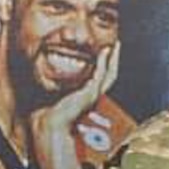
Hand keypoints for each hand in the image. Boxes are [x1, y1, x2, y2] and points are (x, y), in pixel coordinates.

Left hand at [28, 42, 118, 168]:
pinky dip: (103, 63)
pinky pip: (100, 75)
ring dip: (113, 59)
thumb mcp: (59, 95)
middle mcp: (93, 95)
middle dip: (114, 59)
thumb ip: (62, 86)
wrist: (51, 123)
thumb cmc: (52, 112)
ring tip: (115, 46)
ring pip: (109, 74)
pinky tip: (103, 53)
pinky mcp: (90, 93)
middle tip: (117, 45)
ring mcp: (93, 95)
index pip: (102, 78)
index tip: (106, 51)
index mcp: (88, 96)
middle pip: (110, 75)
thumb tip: (53, 77)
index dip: (106, 65)